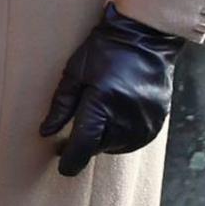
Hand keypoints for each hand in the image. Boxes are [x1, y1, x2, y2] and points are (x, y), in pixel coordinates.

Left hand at [38, 6, 181, 174]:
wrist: (145, 38)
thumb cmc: (104, 51)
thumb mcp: (74, 73)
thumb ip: (61, 106)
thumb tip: (46, 133)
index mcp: (102, 104)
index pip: (84, 145)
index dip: (71, 160)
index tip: (63, 167)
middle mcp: (127, 117)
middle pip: (99, 147)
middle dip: (86, 142)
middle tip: (79, 126)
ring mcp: (146, 120)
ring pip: (118, 146)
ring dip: (105, 139)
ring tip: (100, 116)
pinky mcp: (158, 120)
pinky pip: (135, 140)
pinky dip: (123, 135)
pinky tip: (117, 118)